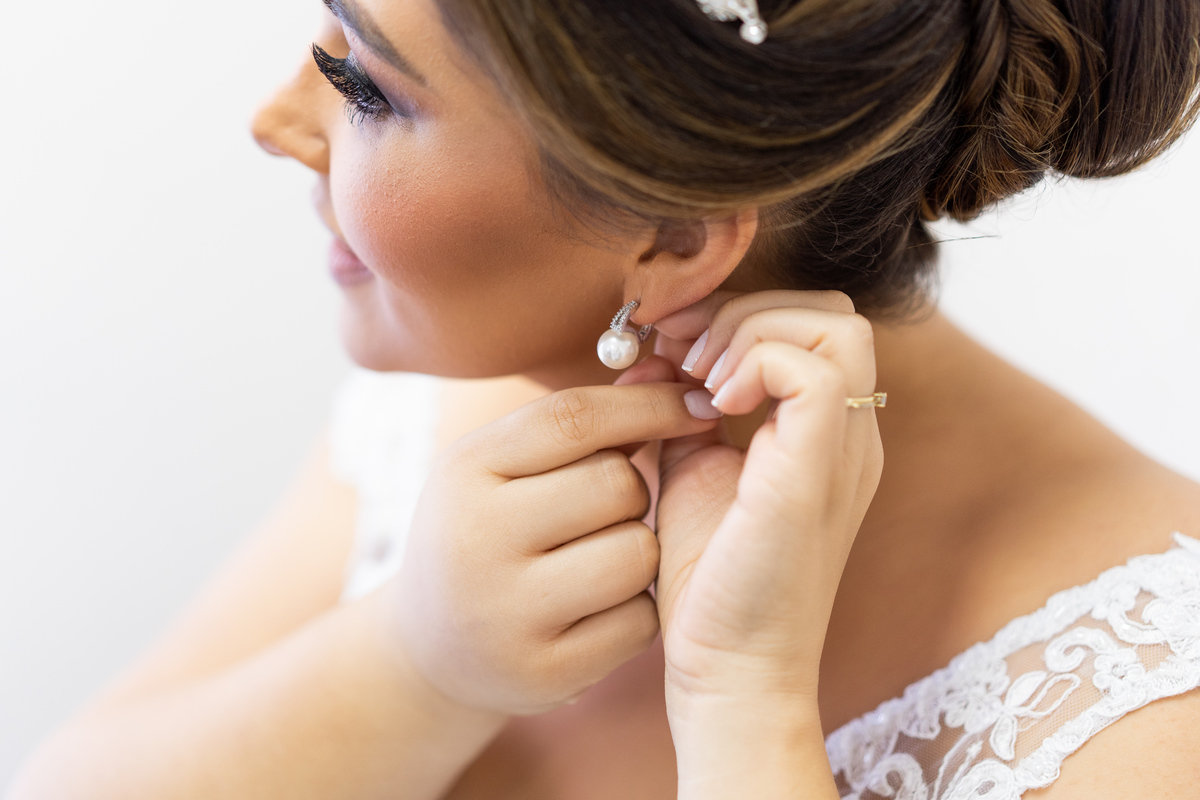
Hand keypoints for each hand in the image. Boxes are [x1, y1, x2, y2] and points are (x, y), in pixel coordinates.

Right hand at [384, 382, 720, 716]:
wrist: (431, 649)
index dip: (650, 404)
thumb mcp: (505, 466)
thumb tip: (666, 369)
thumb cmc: (486, 532)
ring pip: (638, 554)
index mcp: (464, 470)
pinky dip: (636, 610)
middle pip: (617, 485)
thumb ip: (583, 421)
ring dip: (639, 551)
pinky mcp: (542, 674)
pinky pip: (639, 622)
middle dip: (631, 491)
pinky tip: (598, 609)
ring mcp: (507, 614)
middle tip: (603, 510)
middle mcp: (476, 539)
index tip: (698, 401)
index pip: (574, 418)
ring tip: (599, 558)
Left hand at [647, 290, 884, 703]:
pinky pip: (815, 374)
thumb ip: (684, 410)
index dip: (741, 313)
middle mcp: (849, 437)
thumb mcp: (693, 472)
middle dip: (747, 310)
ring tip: (700, 378)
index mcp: (825, 436)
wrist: (728, 669)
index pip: (813, 326)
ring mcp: (842, 454)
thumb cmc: (711, 582)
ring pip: (836, 327)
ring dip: (752, 332)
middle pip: (833, 313)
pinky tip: (713, 405)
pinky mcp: (815, 475)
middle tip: (684, 352)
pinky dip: (757, 365)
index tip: (673, 339)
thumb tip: (652, 354)